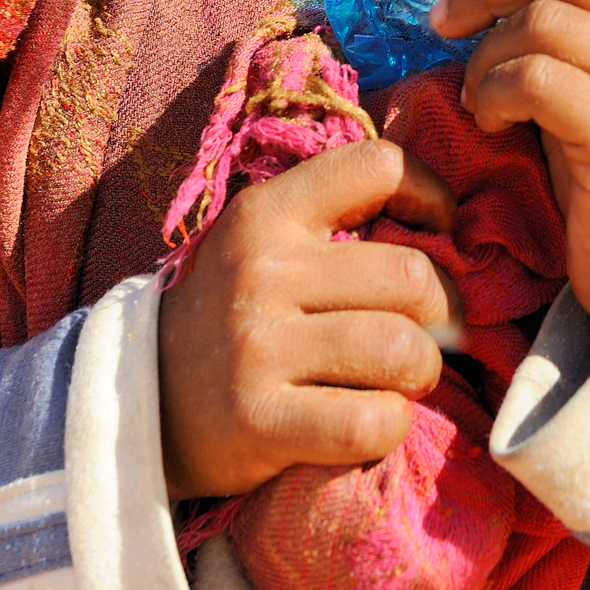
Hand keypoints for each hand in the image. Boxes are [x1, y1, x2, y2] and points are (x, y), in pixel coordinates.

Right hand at [158, 141, 461, 498]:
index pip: (377, 164)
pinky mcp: (258, 419)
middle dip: (443, 312)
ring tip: (403, 379)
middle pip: (411, 274)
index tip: (440, 229)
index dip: (430, 193)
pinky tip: (372, 420)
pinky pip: (371, 421)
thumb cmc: (230, 316)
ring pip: (401, 349)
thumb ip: (335, 223)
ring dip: (422, 372)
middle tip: (430, 333)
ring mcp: (257, 345)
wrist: (140, 401)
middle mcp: (261, 268)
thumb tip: (449, 227)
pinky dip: (391, 425)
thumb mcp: (262, 245)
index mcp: (266, 212)